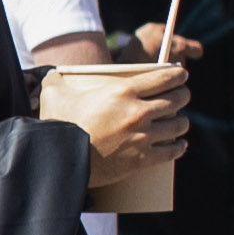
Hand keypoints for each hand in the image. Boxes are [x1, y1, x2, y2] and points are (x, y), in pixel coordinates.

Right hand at [41, 58, 188, 156]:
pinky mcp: (142, 160)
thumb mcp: (55, 94)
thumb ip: (57, 80)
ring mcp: (142, 137)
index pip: (164, 77)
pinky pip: (172, 151)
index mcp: (123, 91)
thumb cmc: (57, 124)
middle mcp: (138, 112)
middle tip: (181, 96)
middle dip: (183, 95)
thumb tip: (51, 74)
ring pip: (178, 125)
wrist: (60, 160)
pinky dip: (178, 147)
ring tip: (179, 122)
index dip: (178, 74)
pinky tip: (179, 144)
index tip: (182, 75)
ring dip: (181, 122)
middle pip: (177, 99)